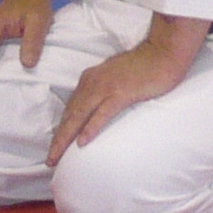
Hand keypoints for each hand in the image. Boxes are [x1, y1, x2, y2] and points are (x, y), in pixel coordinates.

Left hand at [49, 18, 203, 164]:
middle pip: (70, 115)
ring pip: (80, 116)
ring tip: (57, 156)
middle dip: (58, 139)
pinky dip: (91, 127)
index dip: (61, 129)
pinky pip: (102, 113)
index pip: (70, 108)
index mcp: (90, 79)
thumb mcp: (115, 77)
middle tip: (49, 161)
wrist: (163, 51)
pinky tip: (82, 141)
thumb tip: (96, 108)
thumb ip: (103, 90)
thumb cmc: (143, 66)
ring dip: (66, 137)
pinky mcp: (122, 93)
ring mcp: (106, 87)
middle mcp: (92, 82)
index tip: (54, 148)